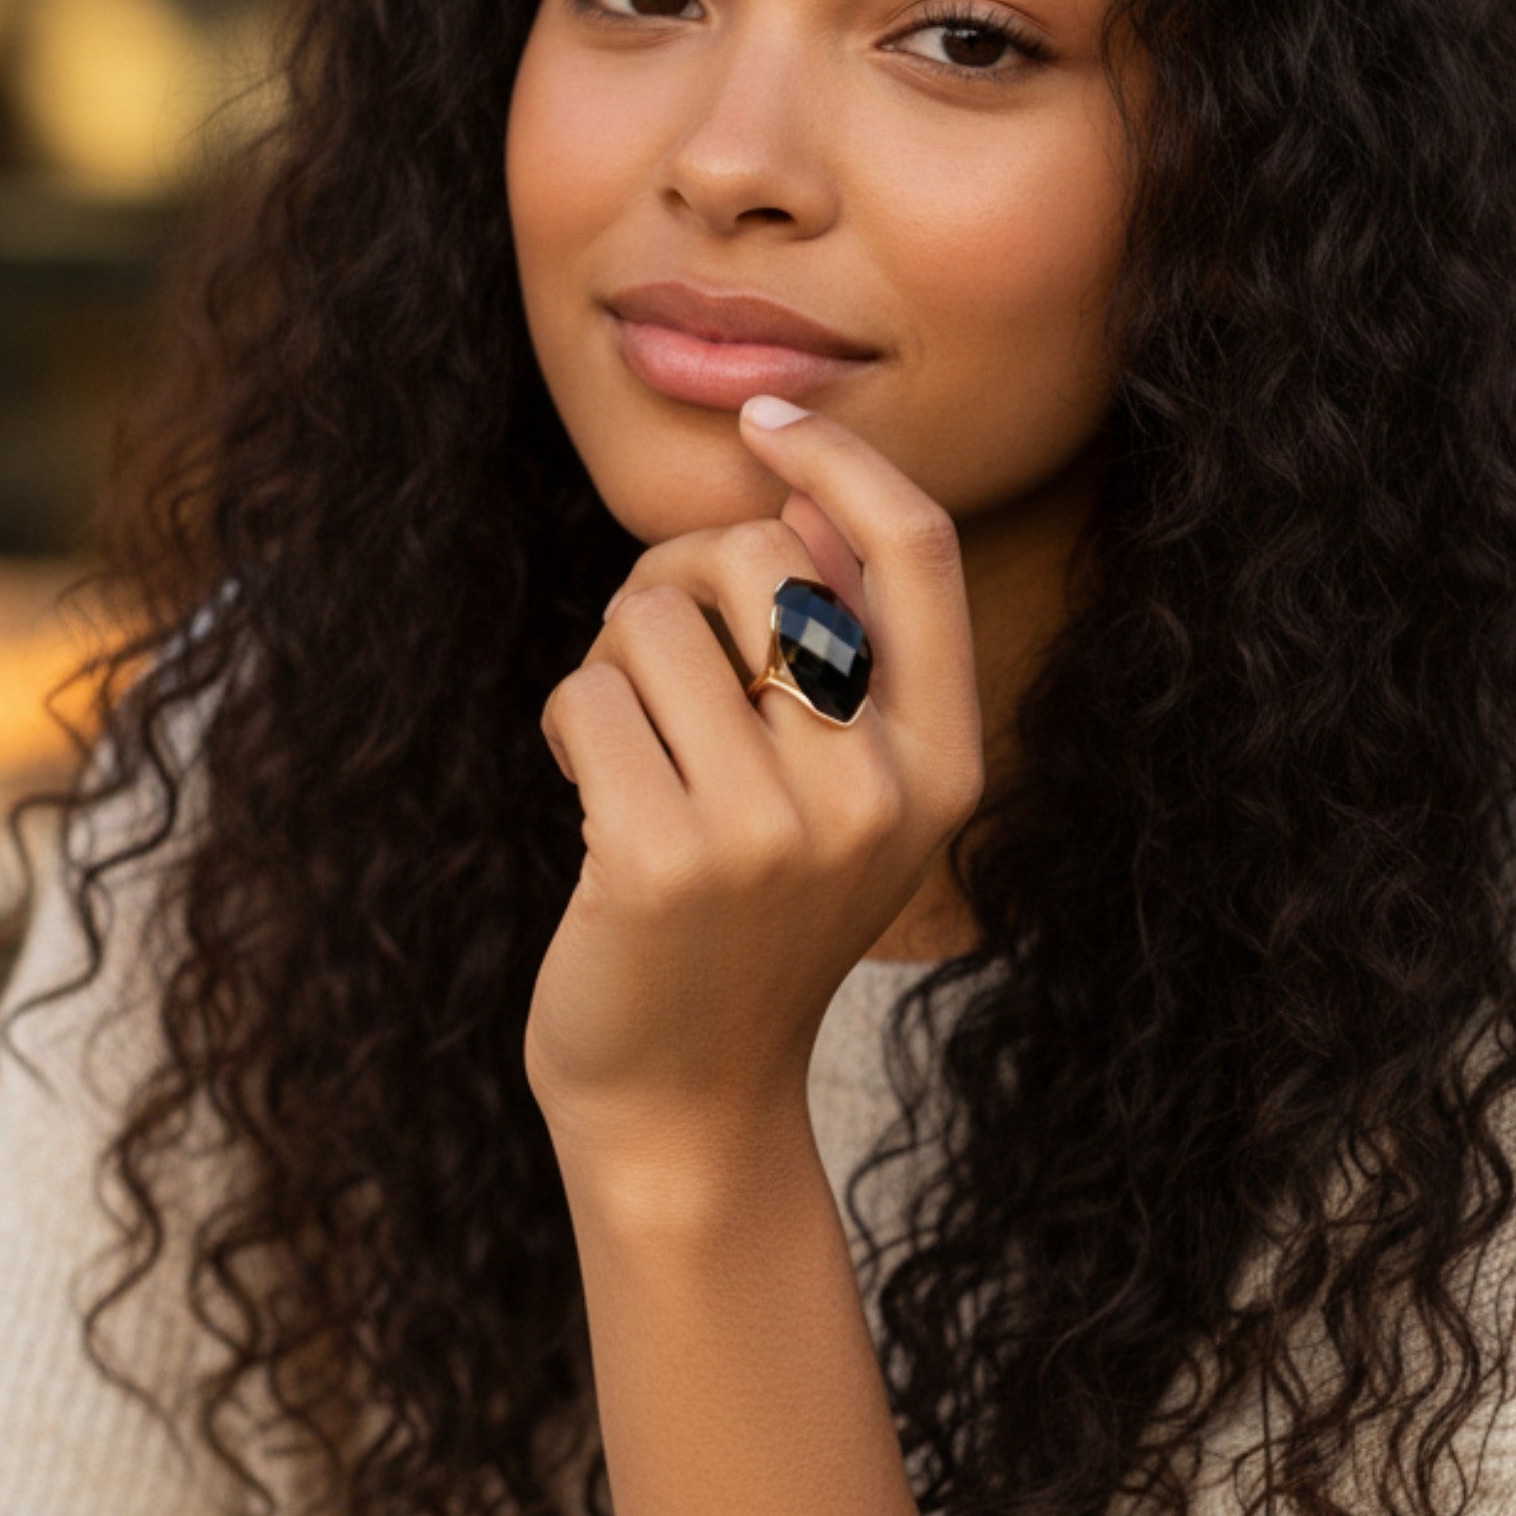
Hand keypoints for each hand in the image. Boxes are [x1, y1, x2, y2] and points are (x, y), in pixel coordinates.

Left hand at [527, 400, 984, 1194]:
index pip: (918, 550)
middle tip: (654, 666)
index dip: (842, 462)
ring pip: (654, 619)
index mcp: (947, 763)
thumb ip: (843, 657)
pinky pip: (586, 694)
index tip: (767, 423)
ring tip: (633, 754)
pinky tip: (594, 798)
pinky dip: (568, 724)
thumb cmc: (750, 918)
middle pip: (757, 560)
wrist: (686, 1092)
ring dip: (613, 666)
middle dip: (677, 583)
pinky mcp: (668, 858)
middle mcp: (882, 792)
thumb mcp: (846, 798)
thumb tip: (794, 498)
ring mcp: (779, 831)